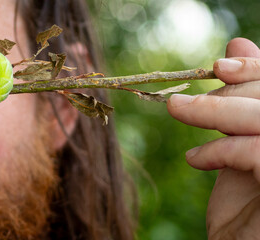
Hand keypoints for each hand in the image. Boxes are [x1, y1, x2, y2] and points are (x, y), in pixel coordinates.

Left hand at [167, 38, 259, 239]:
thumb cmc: (247, 203)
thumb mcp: (241, 144)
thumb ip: (243, 101)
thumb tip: (237, 44)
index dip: (257, 68)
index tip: (219, 66)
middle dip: (225, 93)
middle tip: (180, 103)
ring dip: (214, 111)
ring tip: (176, 111)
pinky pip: (258, 150)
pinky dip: (222, 149)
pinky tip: (195, 160)